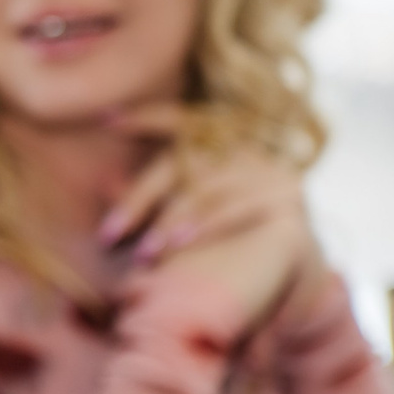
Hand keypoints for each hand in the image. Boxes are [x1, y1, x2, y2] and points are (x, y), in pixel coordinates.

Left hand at [96, 126, 327, 330]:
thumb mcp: (183, 219)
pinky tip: (179, 242)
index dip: (148, 117)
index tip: (107, 119)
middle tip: (109, 234)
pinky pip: (238, 207)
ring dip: (171, 221)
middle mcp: (249, 153)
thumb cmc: (224, 244)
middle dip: (141, 198)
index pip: (184, 121)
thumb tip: (103, 184)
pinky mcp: (289, 201)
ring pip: (208, 187)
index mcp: (222, 148)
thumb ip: (152, 200)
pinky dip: (206, 225)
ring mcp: (273, 174)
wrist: (287, 276)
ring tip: (144, 252)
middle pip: (185, 161)